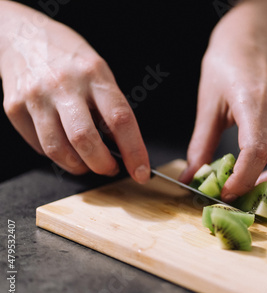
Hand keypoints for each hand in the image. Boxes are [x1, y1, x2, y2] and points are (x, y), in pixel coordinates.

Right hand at [0, 2, 149, 182]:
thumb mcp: (99, 72)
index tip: (141, 171)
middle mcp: (64, 85)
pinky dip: (57, 156)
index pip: (120, 119)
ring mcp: (36, 96)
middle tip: (111, 168)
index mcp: (94, 74)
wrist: (21, 35)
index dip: (134, 150)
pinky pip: (40, 146)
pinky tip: (65, 147)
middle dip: (102, 165)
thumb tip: (121, 146)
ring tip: (88, 163)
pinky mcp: (14, 107)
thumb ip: (110, 107)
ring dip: (79, 166)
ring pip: (58, 149)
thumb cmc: (68, 57)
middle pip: (85, 139)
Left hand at [180, 28, 266, 202]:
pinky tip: (261, 174)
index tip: (227, 192)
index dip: (243, 178)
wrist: (251, 40)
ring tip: (256, 191)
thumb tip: (191, 176)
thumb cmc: (227, 64)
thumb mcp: (208, 104)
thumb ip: (201, 144)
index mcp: (254, 103)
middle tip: (255, 202)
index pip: (257, 150)